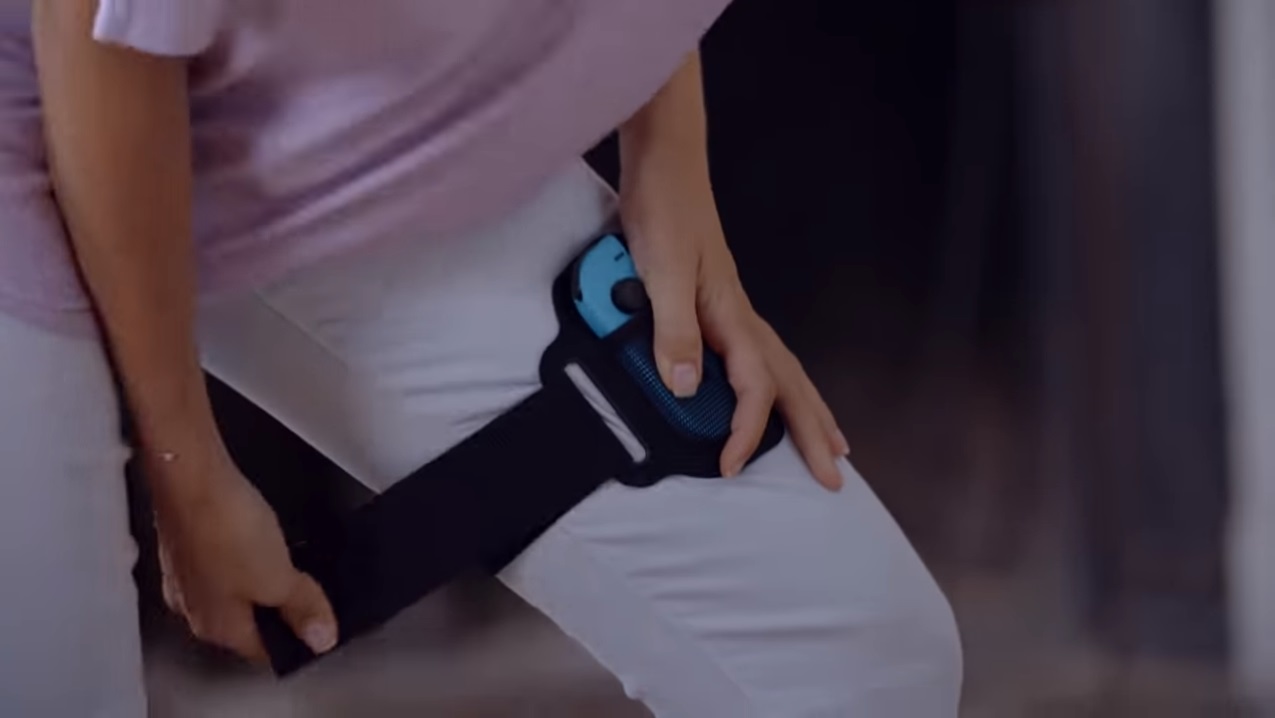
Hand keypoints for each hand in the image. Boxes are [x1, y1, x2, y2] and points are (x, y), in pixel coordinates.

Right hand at [150, 452, 337, 663]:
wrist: (190, 476)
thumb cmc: (225, 529)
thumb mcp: (278, 576)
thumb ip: (302, 608)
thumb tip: (321, 640)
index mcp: (217, 627)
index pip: (263, 652)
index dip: (296, 641)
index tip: (322, 626)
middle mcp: (193, 608)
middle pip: (247, 622)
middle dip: (279, 610)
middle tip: (314, 591)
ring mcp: (185, 575)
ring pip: (233, 591)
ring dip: (261, 581)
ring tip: (292, 562)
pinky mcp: (185, 542)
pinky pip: (221, 561)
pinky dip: (243, 556)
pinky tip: (259, 538)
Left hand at [619, 157, 849, 489]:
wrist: (665, 164)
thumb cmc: (665, 210)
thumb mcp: (662, 271)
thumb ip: (673, 328)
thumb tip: (686, 386)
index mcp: (731, 316)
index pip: (753, 388)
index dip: (744, 431)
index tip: (729, 466)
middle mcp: (740, 317)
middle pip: (791, 384)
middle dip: (814, 432)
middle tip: (835, 476)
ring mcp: (732, 309)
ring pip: (783, 370)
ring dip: (807, 409)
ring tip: (828, 440)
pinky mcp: (717, 302)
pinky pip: (760, 356)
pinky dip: (777, 383)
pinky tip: (772, 390)